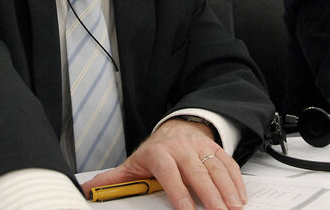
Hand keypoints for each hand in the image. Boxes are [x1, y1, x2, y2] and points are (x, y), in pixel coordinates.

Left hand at [80, 118, 246, 209]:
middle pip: (197, 172)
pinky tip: (240, 197)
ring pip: (215, 167)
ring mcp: (200, 147)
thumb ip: (114, 180)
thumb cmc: (154, 152)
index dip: (178, 193)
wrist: (174, 128)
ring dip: (227, 189)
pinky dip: (236, 180)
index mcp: (158, 153)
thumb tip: (89, 190)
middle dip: (210, 194)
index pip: (169, 173)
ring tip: (234, 208)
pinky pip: (228, 163)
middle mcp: (181, 148)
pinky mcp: (215, 148)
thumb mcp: (133, 163)